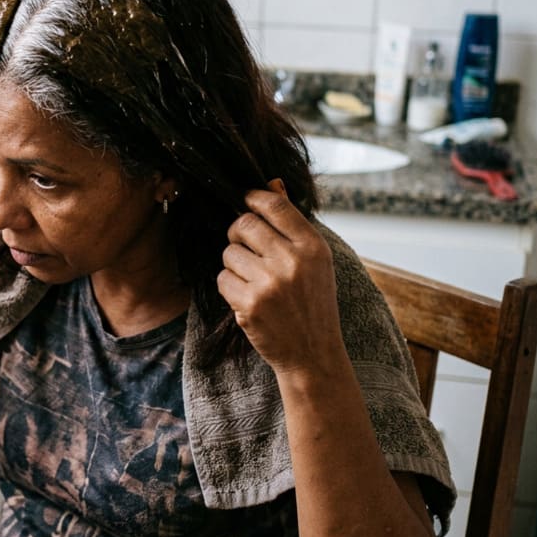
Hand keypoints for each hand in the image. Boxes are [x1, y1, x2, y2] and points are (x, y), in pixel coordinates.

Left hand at [216, 180, 344, 376]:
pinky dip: (229, 287)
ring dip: (233, 264)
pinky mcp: (249, 305)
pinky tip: (248, 298)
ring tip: (253, 280)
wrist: (313, 354)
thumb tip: (272, 183)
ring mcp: (269, 284)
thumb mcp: (314, 261)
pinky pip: (222, 279)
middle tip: (245, 247)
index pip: (274, 205)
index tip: (245, 199)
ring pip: (228, 252)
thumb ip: (291, 223)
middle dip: (237, 233)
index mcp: (312, 247)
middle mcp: (291, 261)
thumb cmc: (312, 303)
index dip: (253, 197)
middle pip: (243, 224)